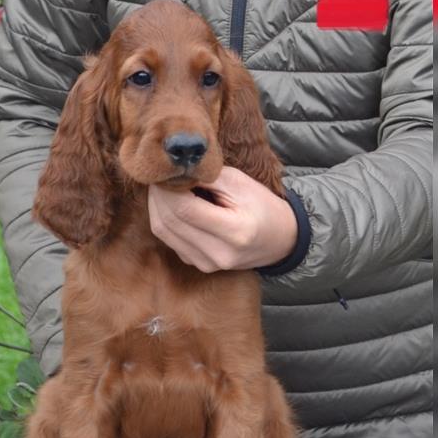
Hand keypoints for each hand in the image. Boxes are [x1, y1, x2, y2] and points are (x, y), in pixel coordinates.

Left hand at [148, 166, 296, 272]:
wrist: (280, 239)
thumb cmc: (262, 205)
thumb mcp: (240, 183)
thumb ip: (206, 178)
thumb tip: (173, 174)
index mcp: (234, 231)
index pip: (184, 209)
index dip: (167, 188)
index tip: (165, 171)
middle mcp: (218, 253)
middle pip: (169, 222)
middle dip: (158, 196)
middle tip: (158, 177)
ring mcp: (207, 264)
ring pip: (164, 233)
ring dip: (157, 207)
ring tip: (162, 188)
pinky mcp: (199, 265)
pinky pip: (170, 241)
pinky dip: (165, 220)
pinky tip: (171, 206)